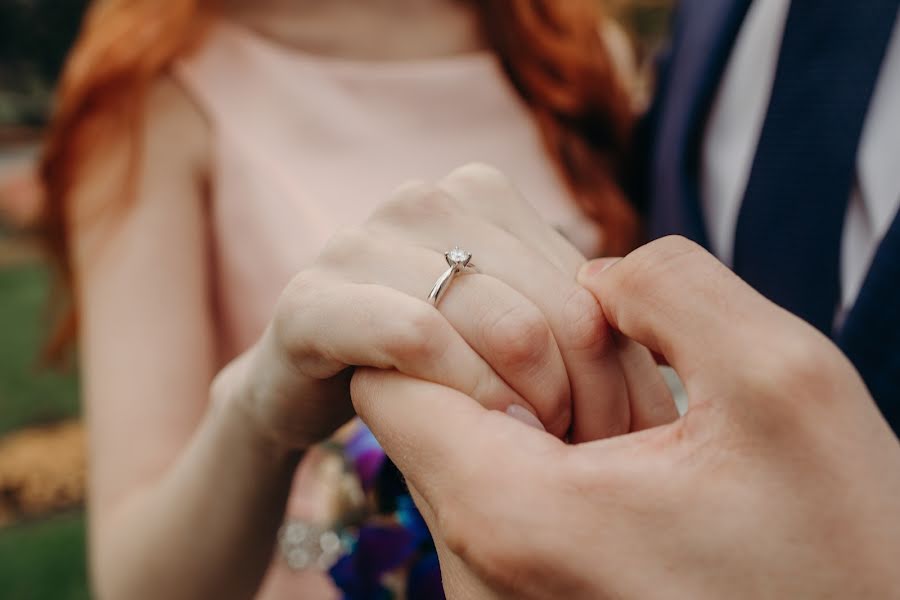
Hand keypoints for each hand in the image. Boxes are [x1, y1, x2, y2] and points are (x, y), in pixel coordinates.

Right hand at [217, 164, 668, 450]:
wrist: (312, 380)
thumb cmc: (427, 360)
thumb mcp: (514, 333)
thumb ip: (578, 325)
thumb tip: (670, 362)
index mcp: (479, 196)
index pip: (589, 289)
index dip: (614, 376)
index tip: (613, 440)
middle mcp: (423, 201)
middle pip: (552, 310)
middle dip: (578, 402)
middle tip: (575, 462)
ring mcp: (361, 241)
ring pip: (501, 324)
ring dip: (526, 407)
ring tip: (526, 453)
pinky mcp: (311, 300)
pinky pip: (416, 340)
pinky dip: (460, 394)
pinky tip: (464, 433)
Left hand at [352, 236, 899, 598]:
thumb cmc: (841, 553)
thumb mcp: (784, 384)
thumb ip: (668, 287)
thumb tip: (592, 275)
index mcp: (510, 517)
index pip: (388, 377)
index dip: (450, 319)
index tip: (543, 321)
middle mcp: (475, 574)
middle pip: (426, 416)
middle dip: (511, 369)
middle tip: (622, 386)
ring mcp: (492, 598)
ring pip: (464, 457)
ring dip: (542, 419)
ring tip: (642, 444)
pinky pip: (497, 503)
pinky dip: (554, 467)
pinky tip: (637, 482)